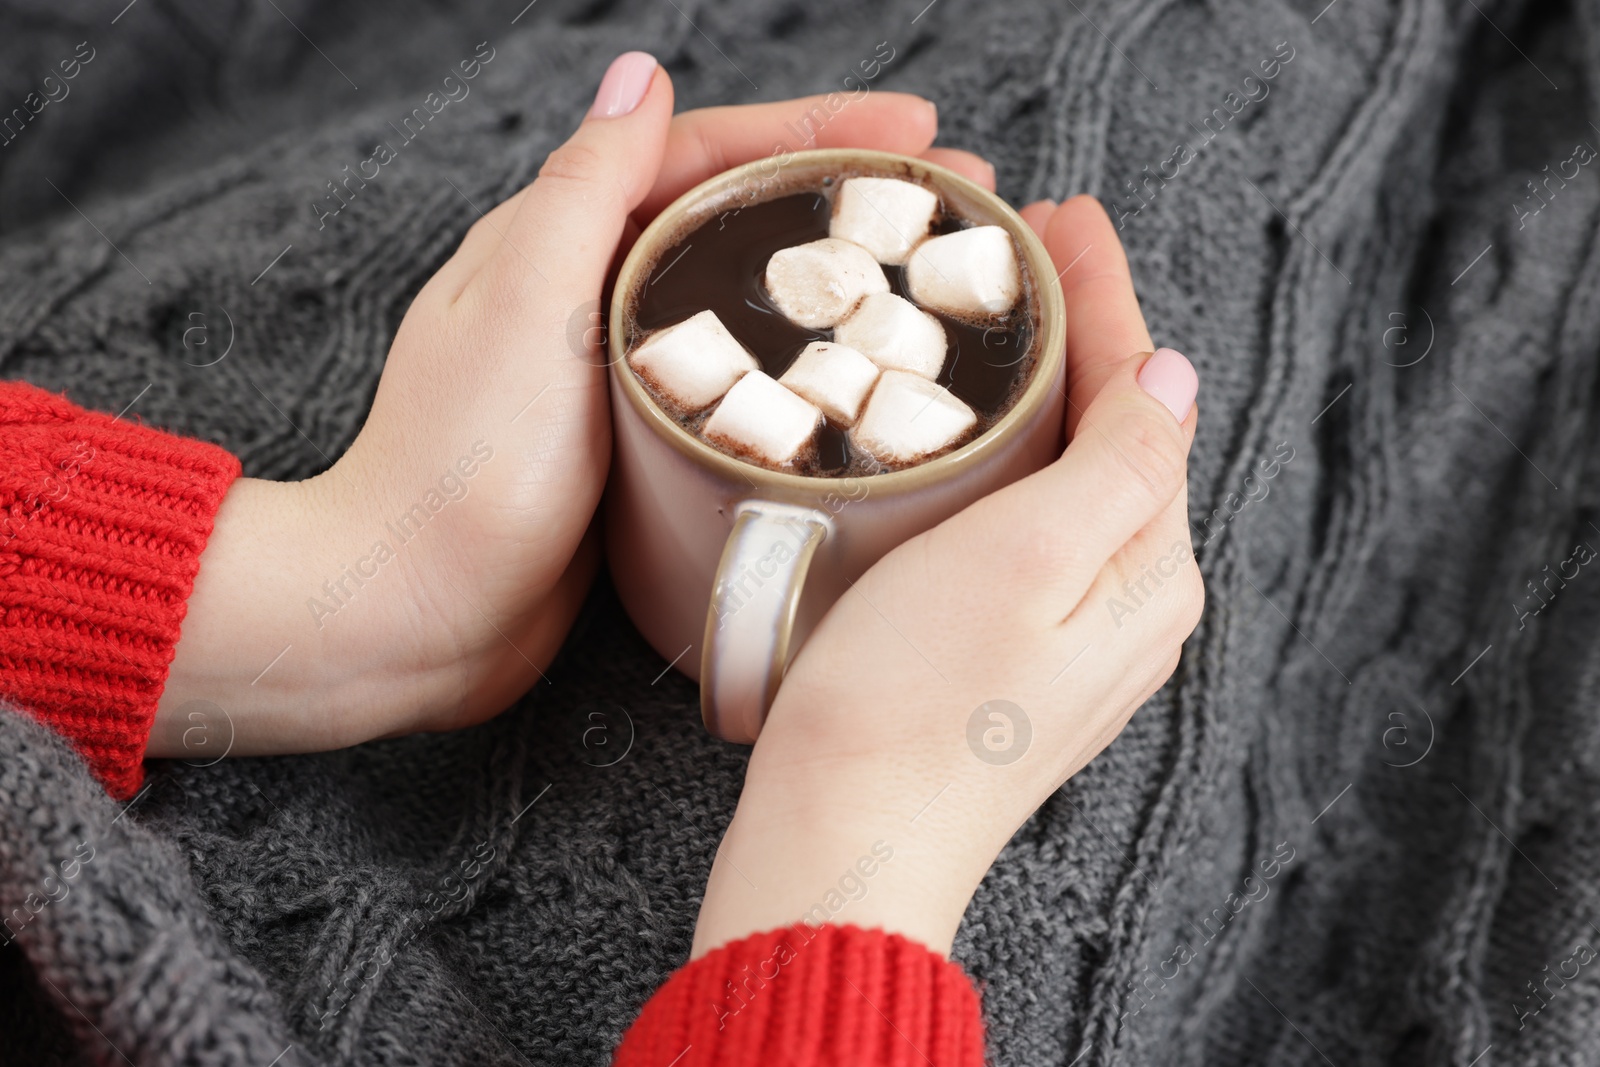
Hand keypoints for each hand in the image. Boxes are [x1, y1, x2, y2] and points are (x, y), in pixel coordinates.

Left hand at [148, 55, 999, 756]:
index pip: (705, 155)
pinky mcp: (636, 449)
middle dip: (846, 200)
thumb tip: (638, 76)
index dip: (814, 131)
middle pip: (737, 221)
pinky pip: (733, 385)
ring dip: (833, 280)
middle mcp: (587, 297)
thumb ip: (587, 190)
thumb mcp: (527, 304)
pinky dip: (798, 368)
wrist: (415, 614)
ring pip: (742, 302)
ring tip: (925, 279)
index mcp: (559, 241)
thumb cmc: (457, 467)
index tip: (911, 130)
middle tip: (947, 204)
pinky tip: (852, 383)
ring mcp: (615, 375)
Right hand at [692, 195, 1203, 957]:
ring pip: (1078, 481)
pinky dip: (1017, 465)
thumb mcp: (1031, 552)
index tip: (1065, 221)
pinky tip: (980, 445)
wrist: (845, 838)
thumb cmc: (917, 700)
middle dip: (1086, 336)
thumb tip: (1173, 380)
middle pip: (1119, 434)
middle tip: (1033, 253)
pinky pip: (1036, 532)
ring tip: (1008, 325)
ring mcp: (1073, 642)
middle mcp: (1130, 608)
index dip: (1107, 299)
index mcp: (1150, 570)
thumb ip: (1119, 460)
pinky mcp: (1011, 662)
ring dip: (1052, 396)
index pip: (1142, 398)